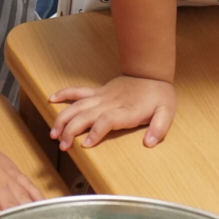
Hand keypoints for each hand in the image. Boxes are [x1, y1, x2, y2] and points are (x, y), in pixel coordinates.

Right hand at [48, 76, 176, 150]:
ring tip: (53, 134)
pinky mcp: (97, 93)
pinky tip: (51, 100)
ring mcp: (101, 97)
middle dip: (71, 131)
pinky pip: (78, 92)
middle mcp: (110, 104)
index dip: (95, 132)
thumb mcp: (167, 112)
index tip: (86, 145)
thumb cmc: (158, 95)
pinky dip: (64, 94)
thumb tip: (150, 142)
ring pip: (77, 106)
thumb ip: (159, 128)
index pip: (106, 120)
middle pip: (85, 116)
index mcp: (126, 111)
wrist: (150, 72)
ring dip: (63, 119)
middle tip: (63, 146)